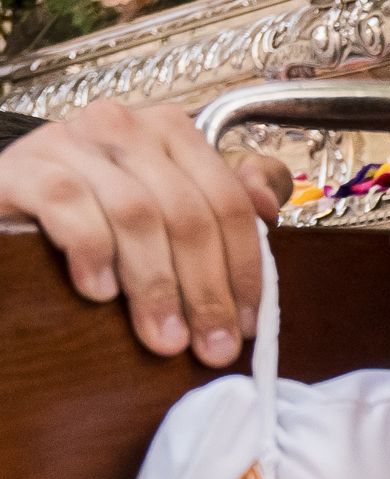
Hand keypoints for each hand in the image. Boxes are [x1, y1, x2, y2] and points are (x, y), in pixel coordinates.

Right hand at [0, 101, 286, 364]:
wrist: (9, 202)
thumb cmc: (93, 211)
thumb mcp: (166, 203)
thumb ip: (223, 199)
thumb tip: (270, 202)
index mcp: (170, 133)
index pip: (229, 203)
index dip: (245, 269)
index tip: (248, 325)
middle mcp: (123, 127)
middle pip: (188, 214)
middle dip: (205, 290)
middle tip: (209, 346)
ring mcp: (70, 141)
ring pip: (135, 214)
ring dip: (156, 285)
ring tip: (163, 337)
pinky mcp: (23, 168)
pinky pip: (69, 205)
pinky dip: (92, 251)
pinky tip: (100, 291)